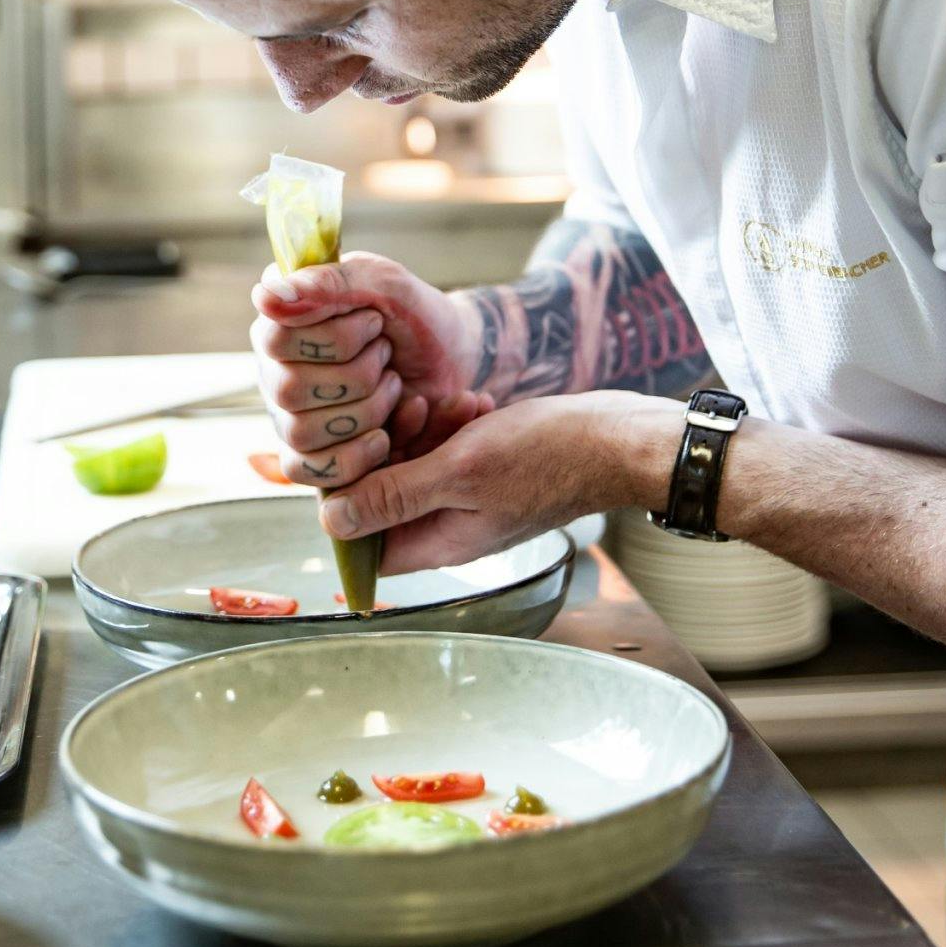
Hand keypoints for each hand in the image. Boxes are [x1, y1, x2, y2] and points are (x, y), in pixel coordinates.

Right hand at [250, 250, 488, 488]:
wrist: (452, 360)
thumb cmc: (415, 315)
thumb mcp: (386, 284)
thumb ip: (331, 281)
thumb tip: (266, 295)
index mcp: (281, 321)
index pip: (277, 340)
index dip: (335, 338)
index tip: (375, 321)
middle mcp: (274, 368)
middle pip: (289, 391)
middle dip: (357, 376)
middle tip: (386, 355)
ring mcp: (289, 415)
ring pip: (302, 433)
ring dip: (365, 411)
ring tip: (392, 386)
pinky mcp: (312, 454)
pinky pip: (311, 471)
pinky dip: (357, 456)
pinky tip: (384, 434)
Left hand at [318, 389, 681, 571]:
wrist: (613, 439)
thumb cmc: (548, 457)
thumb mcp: (460, 471)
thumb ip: (395, 495)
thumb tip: (332, 520)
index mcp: (439, 542)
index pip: (363, 541)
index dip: (350, 495)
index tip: (363, 447)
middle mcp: (449, 526)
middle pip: (385, 494)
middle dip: (392, 446)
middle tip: (416, 410)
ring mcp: (469, 498)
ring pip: (415, 463)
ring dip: (425, 427)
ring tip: (456, 406)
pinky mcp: (485, 471)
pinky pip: (447, 448)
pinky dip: (452, 422)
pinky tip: (474, 404)